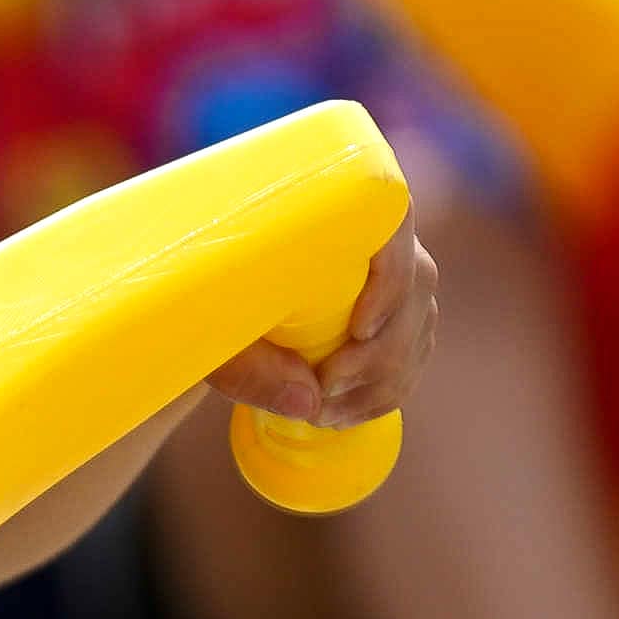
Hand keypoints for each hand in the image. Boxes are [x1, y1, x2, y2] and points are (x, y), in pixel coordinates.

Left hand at [209, 217, 432, 426]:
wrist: (205, 296)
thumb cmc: (201, 296)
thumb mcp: (208, 329)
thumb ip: (248, 366)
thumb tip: (307, 402)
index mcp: (332, 203)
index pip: (392, 219)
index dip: (392, 275)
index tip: (359, 329)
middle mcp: (372, 231)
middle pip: (415, 284)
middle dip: (381, 352)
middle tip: (325, 392)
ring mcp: (390, 272)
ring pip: (418, 324)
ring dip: (382, 381)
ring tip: (323, 415)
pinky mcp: (391, 312)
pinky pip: (413, 352)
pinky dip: (385, 391)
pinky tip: (343, 414)